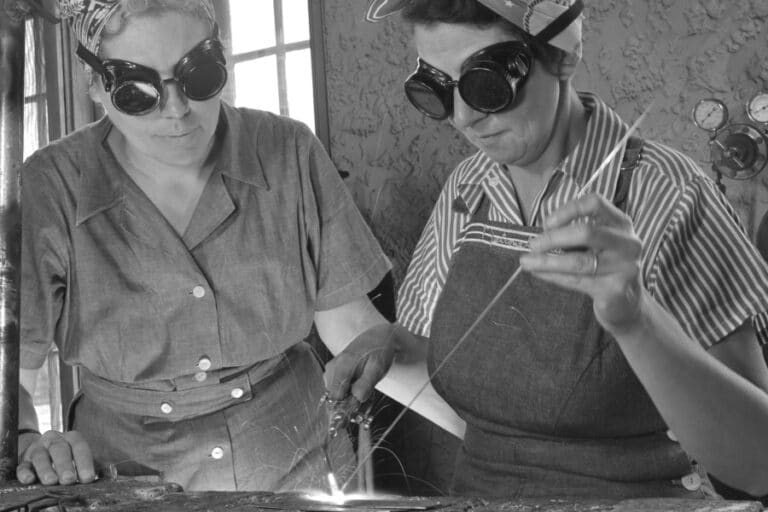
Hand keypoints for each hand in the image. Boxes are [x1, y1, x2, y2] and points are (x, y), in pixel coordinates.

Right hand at [17, 429, 95, 484]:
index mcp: (71, 438)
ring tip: (51, 481)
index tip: (88, 478)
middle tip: (69, 480)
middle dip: (65, 465)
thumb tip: (111, 474)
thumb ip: (95, 464)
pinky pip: (22, 466)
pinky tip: (29, 480)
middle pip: (59, 449)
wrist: (39, 450)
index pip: (80, 446)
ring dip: (46, 469)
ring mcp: (37, 449)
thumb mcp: (81, 457)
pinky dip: (25, 473)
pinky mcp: (23, 461)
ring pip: (40, 456)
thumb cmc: (67, 456)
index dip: (85, 462)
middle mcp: (54, 439)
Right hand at [324, 323, 397, 402]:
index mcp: (342, 365)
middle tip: (364, 387)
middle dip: (348, 397)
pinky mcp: (333, 369)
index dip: (348, 402)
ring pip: (335, 392)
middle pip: (334, 395)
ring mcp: (331, 367)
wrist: (379, 337)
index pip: (336, 396)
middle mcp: (332, 366)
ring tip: (362, 380)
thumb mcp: (378, 368)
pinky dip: (347, 387)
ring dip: (348, 392)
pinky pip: (336, 386)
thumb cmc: (380, 351)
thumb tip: (355, 398)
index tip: (360, 398)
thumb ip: (366, 384)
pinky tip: (357, 378)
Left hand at [519, 193, 643, 331]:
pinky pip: (577, 281)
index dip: (568, 210)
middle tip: (532, 244)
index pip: (595, 204)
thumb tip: (540, 235)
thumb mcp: (594, 246)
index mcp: (621, 224)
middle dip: (553, 238)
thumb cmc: (604, 268)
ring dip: (547, 261)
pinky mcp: (615, 290)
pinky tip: (539, 273)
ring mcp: (625, 267)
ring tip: (526, 261)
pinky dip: (553, 276)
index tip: (547, 222)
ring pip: (579, 261)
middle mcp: (628, 243)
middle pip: (586, 232)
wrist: (626, 303)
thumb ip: (573, 236)